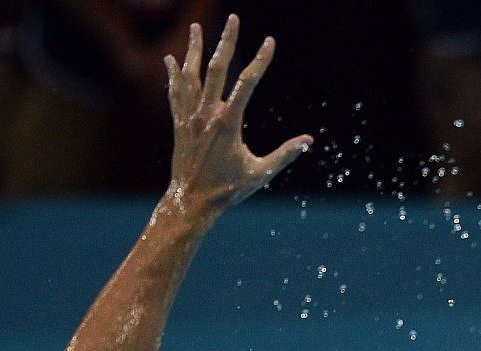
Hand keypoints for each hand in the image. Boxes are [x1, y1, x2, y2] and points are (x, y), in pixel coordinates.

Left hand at [163, 17, 312, 217]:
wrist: (191, 202)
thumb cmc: (228, 190)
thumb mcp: (261, 174)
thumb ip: (284, 155)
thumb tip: (308, 141)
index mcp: (228, 122)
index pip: (247, 82)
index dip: (260, 60)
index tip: (270, 42)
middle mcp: (207, 114)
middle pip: (217, 68)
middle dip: (226, 41)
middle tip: (234, 19)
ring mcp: (190, 117)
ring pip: (191, 75)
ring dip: (195, 50)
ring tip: (198, 28)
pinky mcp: (180, 125)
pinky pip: (175, 93)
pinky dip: (174, 75)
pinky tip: (171, 59)